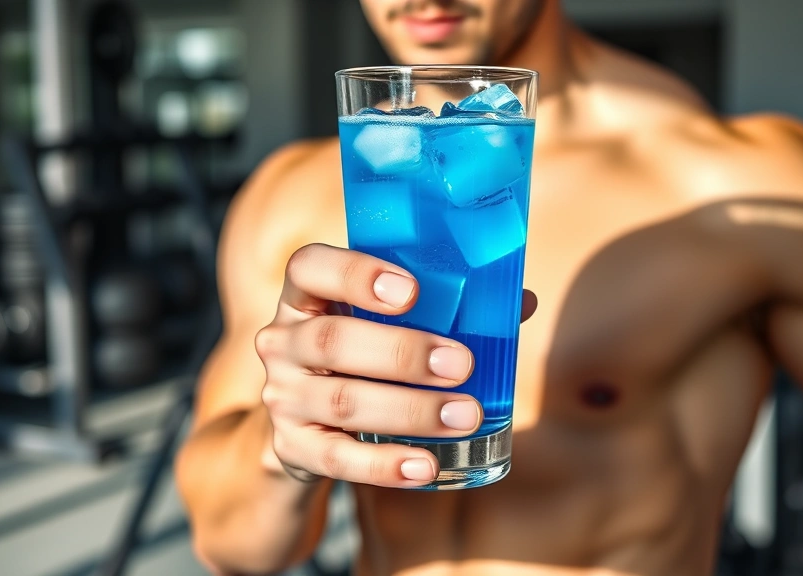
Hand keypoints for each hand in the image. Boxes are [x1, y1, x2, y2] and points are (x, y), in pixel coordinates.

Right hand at [255, 243, 536, 487]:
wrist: (312, 427)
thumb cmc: (365, 358)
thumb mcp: (387, 326)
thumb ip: (445, 308)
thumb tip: (520, 301)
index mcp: (305, 296)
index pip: (309, 267)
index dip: (356, 274)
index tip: (412, 291)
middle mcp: (282, 341)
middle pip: (331, 340)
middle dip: (402, 353)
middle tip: (462, 364)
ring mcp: (283, 397)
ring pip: (341, 402)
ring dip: (409, 410)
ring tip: (466, 415)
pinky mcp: (292, 448)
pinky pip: (337, 459)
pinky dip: (385, 465)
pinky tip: (426, 465)